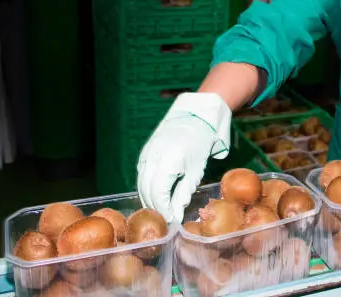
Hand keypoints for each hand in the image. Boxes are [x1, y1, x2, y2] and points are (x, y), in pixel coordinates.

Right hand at [137, 93, 230, 222]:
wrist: (194, 119)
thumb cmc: (199, 145)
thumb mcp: (195, 172)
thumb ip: (183, 195)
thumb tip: (176, 216)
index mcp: (168, 161)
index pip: (158, 194)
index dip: (163, 210)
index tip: (171, 221)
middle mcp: (153, 157)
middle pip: (146, 190)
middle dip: (155, 207)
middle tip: (166, 219)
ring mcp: (146, 154)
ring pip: (141, 184)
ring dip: (149, 199)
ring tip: (161, 211)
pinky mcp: (144, 153)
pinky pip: (141, 175)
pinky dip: (147, 187)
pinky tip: (155, 196)